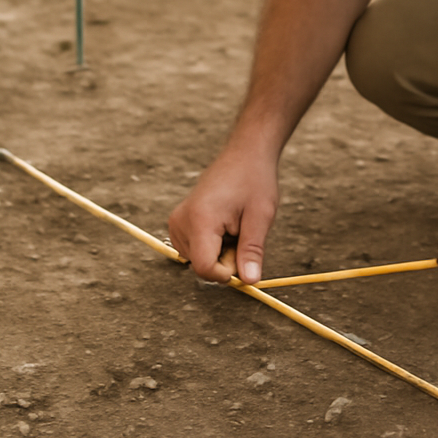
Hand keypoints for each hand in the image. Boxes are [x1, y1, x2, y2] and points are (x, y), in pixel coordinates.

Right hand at [167, 149, 277, 284]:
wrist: (244, 155)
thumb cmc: (254, 181)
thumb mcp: (261, 217)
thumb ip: (252, 251)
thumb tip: (249, 282)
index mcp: (200, 220)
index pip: (204, 268)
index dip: (227, 273)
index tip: (245, 259)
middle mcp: (181, 222)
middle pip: (202, 266)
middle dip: (226, 260)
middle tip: (241, 232)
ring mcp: (176, 222)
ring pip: (198, 260)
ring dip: (220, 253)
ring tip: (232, 225)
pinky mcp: (177, 223)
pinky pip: (195, 250)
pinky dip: (212, 245)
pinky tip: (223, 225)